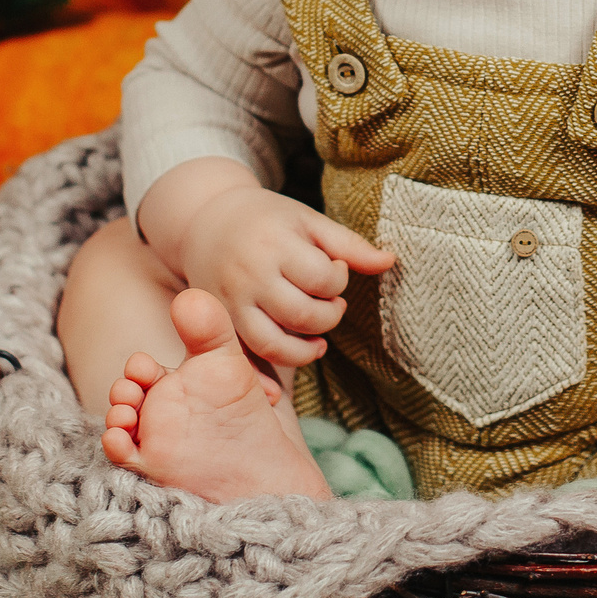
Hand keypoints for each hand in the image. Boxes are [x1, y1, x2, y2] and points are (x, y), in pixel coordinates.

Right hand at [138, 158, 395, 369]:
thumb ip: (349, 245)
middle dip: (329, 316)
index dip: (339, 281)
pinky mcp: (220, 325)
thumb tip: (391, 261)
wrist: (205, 223)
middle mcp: (248, 276)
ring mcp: (230, 303)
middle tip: (331, 305)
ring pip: (273, 345)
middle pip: (303, 315)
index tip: (335, 271)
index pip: (322, 278)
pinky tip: (288, 371)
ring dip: (305, 351)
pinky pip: (245, 360)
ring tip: (317, 339)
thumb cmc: (267, 221)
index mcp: (273, 243)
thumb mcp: (308, 221)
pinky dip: (268, 376)